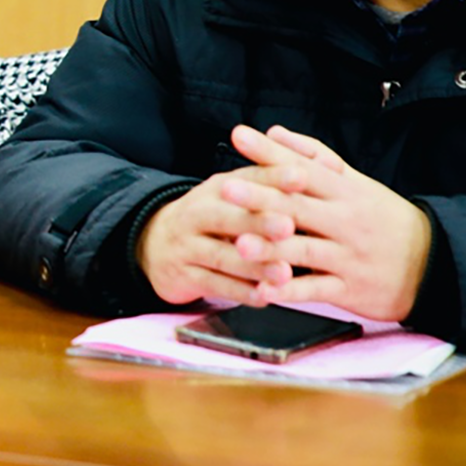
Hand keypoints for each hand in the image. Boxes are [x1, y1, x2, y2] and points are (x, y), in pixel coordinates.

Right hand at [137, 164, 299, 305]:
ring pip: (221, 256)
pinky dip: (240, 292)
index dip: (273, 178)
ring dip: (254, 266)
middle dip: (259, 222)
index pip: (247, 179)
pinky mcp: (181, 275)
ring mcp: (185, 245)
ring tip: (285, 273)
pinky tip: (264, 297)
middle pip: (227, 216)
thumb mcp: (231, 195)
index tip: (301, 178)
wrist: (153, 244)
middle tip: (289, 226)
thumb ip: (268, 183)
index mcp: (216, 189)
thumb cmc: (211, 219)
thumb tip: (311, 167)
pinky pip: (212, 284)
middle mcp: (196, 213)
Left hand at [218, 124, 431, 321]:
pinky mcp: (349, 290)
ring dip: (271, 249)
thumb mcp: (355, 183)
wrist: (436, 263)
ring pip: (304, 251)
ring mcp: (347, 257)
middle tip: (227, 189)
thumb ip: (314, 156)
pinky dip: (290, 291)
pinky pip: (316, 290)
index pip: (303, 167)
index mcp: (344, 192)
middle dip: (261, 199)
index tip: (239, 136)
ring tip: (238, 244)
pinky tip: (264, 291)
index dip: (270, 153)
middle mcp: (344, 221)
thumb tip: (274, 131)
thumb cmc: (384, 218)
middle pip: (299, 207)